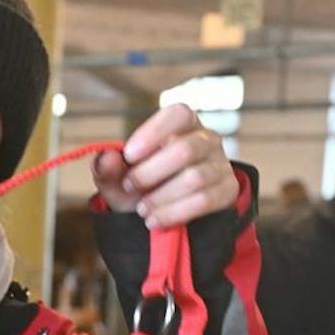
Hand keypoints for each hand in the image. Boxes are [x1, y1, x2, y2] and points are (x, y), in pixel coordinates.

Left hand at [92, 103, 238, 228]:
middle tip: (129, 187)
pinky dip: (174, 213)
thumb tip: (108, 157)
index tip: (129, 155)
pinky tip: (154, 221)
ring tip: (141, 209)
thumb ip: (107, 168)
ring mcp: (221, 164)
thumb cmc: (141, 187)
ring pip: (194, 178)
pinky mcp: (227, 191)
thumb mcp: (118, 179)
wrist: (162, 214)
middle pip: (184, 150)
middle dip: (149, 173)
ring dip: (160, 197)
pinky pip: (205, 200)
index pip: (178, 114)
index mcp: (182, 125)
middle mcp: (207, 139)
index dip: (153, 132)